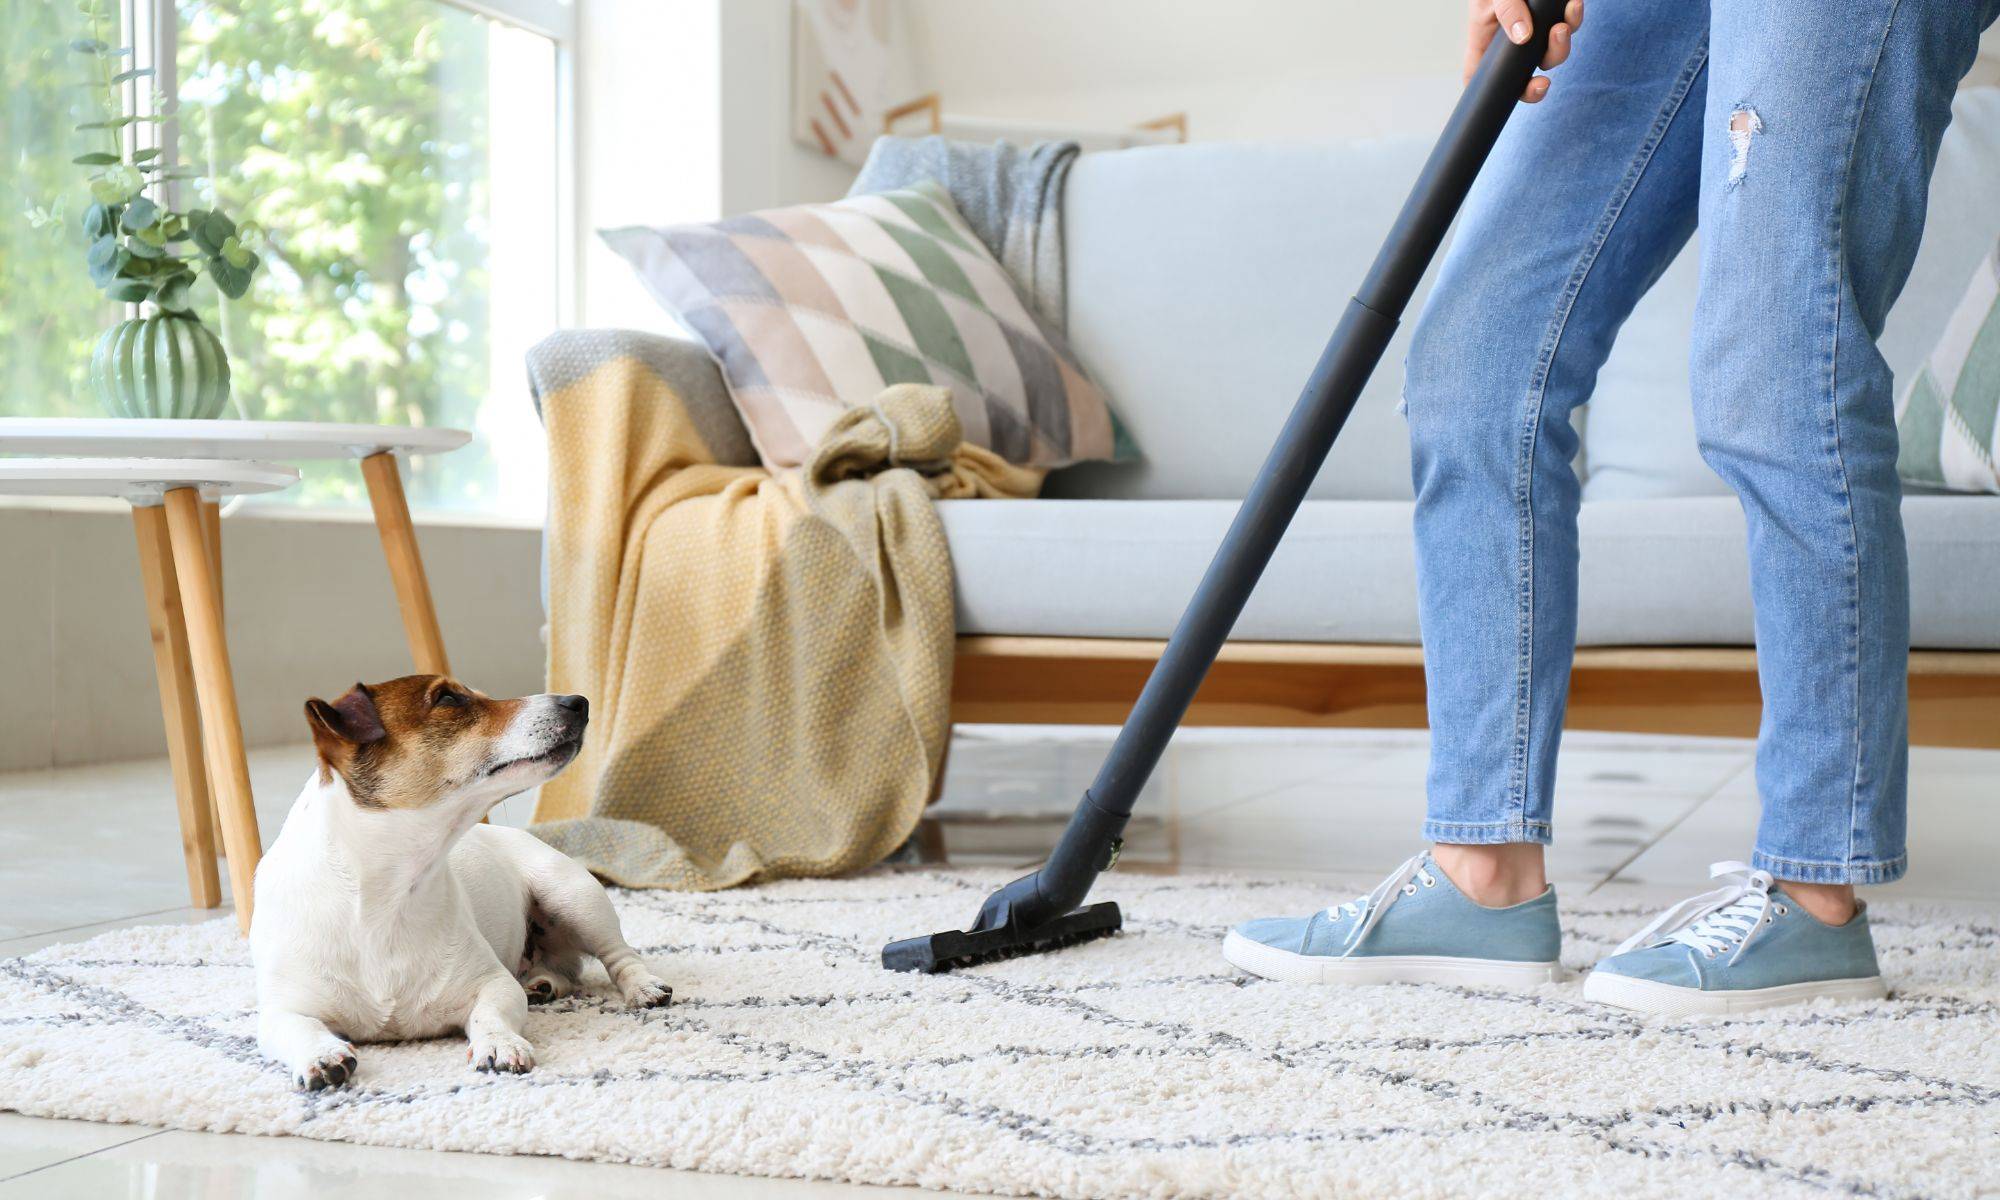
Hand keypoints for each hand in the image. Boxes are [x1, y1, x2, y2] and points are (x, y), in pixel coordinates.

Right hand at [1465, 0, 1583, 102]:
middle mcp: (1509, 40)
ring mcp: (1532, 29)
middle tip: (1553, 56)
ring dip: (1563, 42)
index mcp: (1486, 41)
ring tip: (1566, 19)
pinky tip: (1573, 4)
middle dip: (1545, 68)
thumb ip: (1506, 11)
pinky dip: (1573, 17)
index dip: (1497, 94)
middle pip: (1527, 72)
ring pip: (1552, 51)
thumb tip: (1523, 38)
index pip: (1480, 79)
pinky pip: (1567, 24)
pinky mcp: (1550, 15)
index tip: (1527, 88)